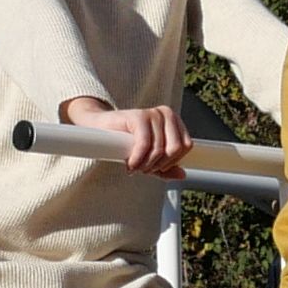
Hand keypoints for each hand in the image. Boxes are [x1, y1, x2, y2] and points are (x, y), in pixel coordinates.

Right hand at [66, 94, 188, 176]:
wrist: (100, 129)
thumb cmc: (126, 142)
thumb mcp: (150, 159)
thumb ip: (167, 168)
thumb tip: (182, 175)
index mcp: (174, 121)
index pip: (186, 146)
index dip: (171, 162)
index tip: (156, 167)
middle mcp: (166, 113)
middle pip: (176, 148)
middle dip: (159, 164)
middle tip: (143, 168)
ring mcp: (153, 113)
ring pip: (160, 149)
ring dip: (145, 165)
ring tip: (134, 165)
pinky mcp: (139, 116)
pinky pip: (145, 145)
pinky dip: (137, 159)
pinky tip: (129, 163)